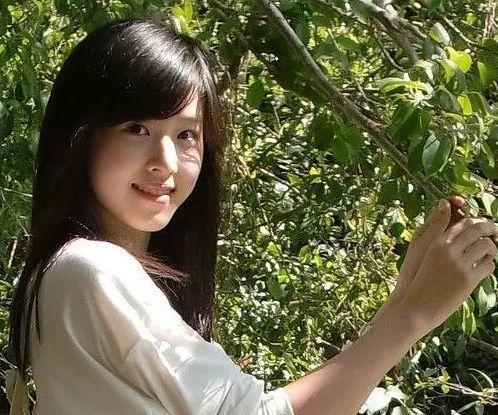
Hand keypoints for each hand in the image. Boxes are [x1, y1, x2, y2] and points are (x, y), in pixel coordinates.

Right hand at [398, 200, 497, 332]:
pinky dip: (489, 266)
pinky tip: (482, 271)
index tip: (483, 228)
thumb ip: (442, 244)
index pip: (464, 222)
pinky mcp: (468, 279)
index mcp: (437, 242)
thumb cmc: (421, 282)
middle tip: (495, 233)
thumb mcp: (426, 257)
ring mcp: (458, 264)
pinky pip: (489, 265)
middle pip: (478, 229)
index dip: (477, 223)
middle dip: (490, 229)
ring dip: (492, 249)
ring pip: (487, 245)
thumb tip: (464, 233)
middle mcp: (448, 249)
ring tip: (488, 256)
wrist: (416, 307)